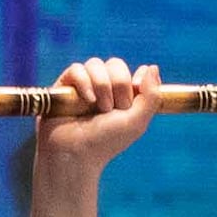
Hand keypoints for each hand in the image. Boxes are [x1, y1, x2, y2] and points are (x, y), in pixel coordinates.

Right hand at [33, 54, 157, 176]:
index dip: (137, 80)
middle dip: (119, 84)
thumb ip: (151, 95)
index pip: (134, 72)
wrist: (75, 152)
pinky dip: (84, 82)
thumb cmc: (107, 141)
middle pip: (116, 64)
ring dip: (102, 85)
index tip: (136, 93)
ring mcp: (83, 86)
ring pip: (96, 64)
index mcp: (124, 96)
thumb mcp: (137, 121)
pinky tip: (87, 99)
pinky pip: (76, 68)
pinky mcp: (64, 86)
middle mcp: (104, 88)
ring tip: (99, 107)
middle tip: (115, 108)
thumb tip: (152, 66)